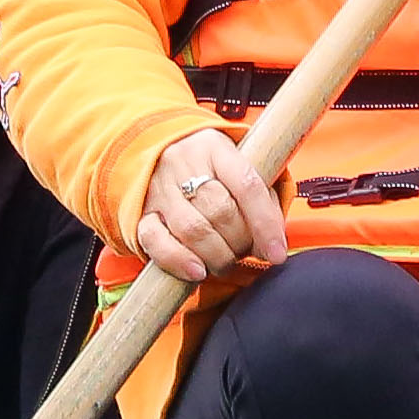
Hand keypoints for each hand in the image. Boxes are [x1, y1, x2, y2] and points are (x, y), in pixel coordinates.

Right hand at [130, 125, 286, 282]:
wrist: (155, 149)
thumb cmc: (208, 167)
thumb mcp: (237, 166)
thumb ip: (260, 197)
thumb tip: (273, 243)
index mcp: (215, 147)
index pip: (247, 185)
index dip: (265, 223)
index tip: (277, 252)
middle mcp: (183, 163)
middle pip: (220, 212)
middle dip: (240, 242)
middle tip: (246, 250)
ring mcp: (159, 189)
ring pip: (193, 230)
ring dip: (217, 256)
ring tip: (226, 260)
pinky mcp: (140, 213)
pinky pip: (157, 242)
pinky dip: (179, 261)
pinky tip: (197, 271)